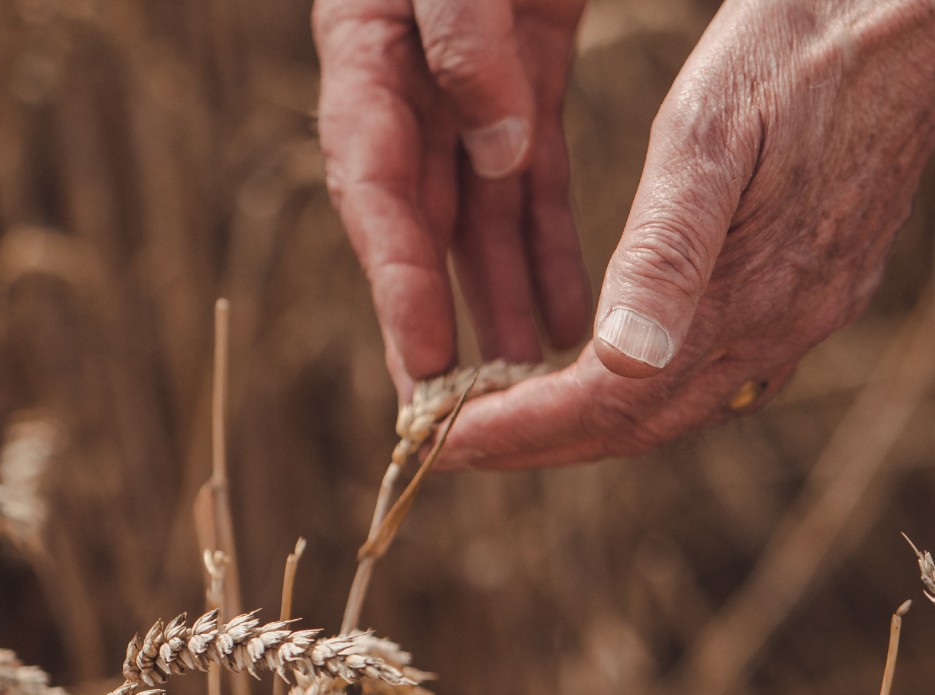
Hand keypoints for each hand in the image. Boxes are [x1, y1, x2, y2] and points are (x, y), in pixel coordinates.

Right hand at [315, 0, 591, 396]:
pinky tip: (567, 319)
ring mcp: (468, 89)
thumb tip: (497, 153)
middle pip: (418, 221)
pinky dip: (552, 249)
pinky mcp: (529, 76)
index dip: (397, 278)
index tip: (425, 358)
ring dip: (502, 300)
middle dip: (434, 320)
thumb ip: (464, 41)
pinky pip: (538, 178)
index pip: (374, 184)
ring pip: (483, 214)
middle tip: (454, 414)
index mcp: (366, 52)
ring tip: (529, 385)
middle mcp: (406, 86)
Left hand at [433, 0, 934, 468]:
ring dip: (604, 417)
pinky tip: (631, 356)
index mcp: (749, 290)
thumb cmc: (803, 41)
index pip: (615, 401)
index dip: (525, 431)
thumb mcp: (710, 127)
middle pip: (651, 421)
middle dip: (549, 442)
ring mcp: (818, 302)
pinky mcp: (832, 274)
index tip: (443, 441)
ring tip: (524, 409)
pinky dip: (661, 377)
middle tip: (459, 441)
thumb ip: (667, 249)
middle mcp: (789, 318)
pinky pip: (734, 359)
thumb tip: (620, 363)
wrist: (924, 7)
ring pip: (693, 398)